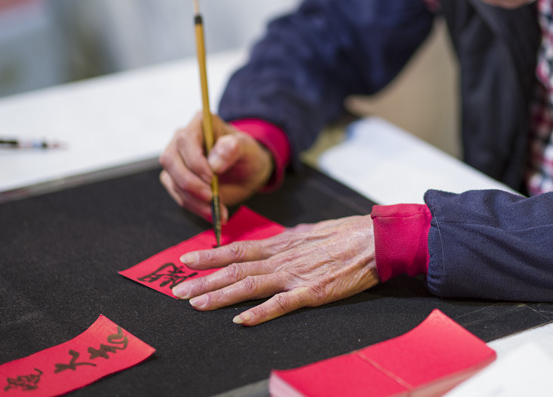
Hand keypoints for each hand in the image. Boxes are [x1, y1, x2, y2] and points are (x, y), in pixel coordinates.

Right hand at [159, 112, 272, 222]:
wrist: (247, 172)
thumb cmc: (247, 155)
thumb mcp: (249, 149)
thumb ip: (234, 148)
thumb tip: (215, 160)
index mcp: (200, 124)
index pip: (184, 140)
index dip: (195, 161)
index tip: (212, 177)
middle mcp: (182, 140)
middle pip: (170, 161)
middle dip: (190, 183)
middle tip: (212, 197)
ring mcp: (176, 161)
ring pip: (173, 182)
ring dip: (194, 200)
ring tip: (217, 211)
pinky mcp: (176, 180)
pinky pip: (179, 196)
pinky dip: (195, 207)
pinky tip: (212, 213)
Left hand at [170, 215, 378, 324]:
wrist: (376, 240)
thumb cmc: (348, 234)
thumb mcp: (312, 231)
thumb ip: (291, 240)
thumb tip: (276, 241)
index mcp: (282, 244)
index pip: (238, 249)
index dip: (209, 255)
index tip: (185, 260)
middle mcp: (283, 258)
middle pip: (235, 269)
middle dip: (203, 280)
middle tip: (176, 291)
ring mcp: (296, 275)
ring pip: (250, 285)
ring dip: (220, 296)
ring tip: (196, 305)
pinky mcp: (312, 292)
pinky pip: (281, 304)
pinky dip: (259, 313)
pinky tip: (241, 321)